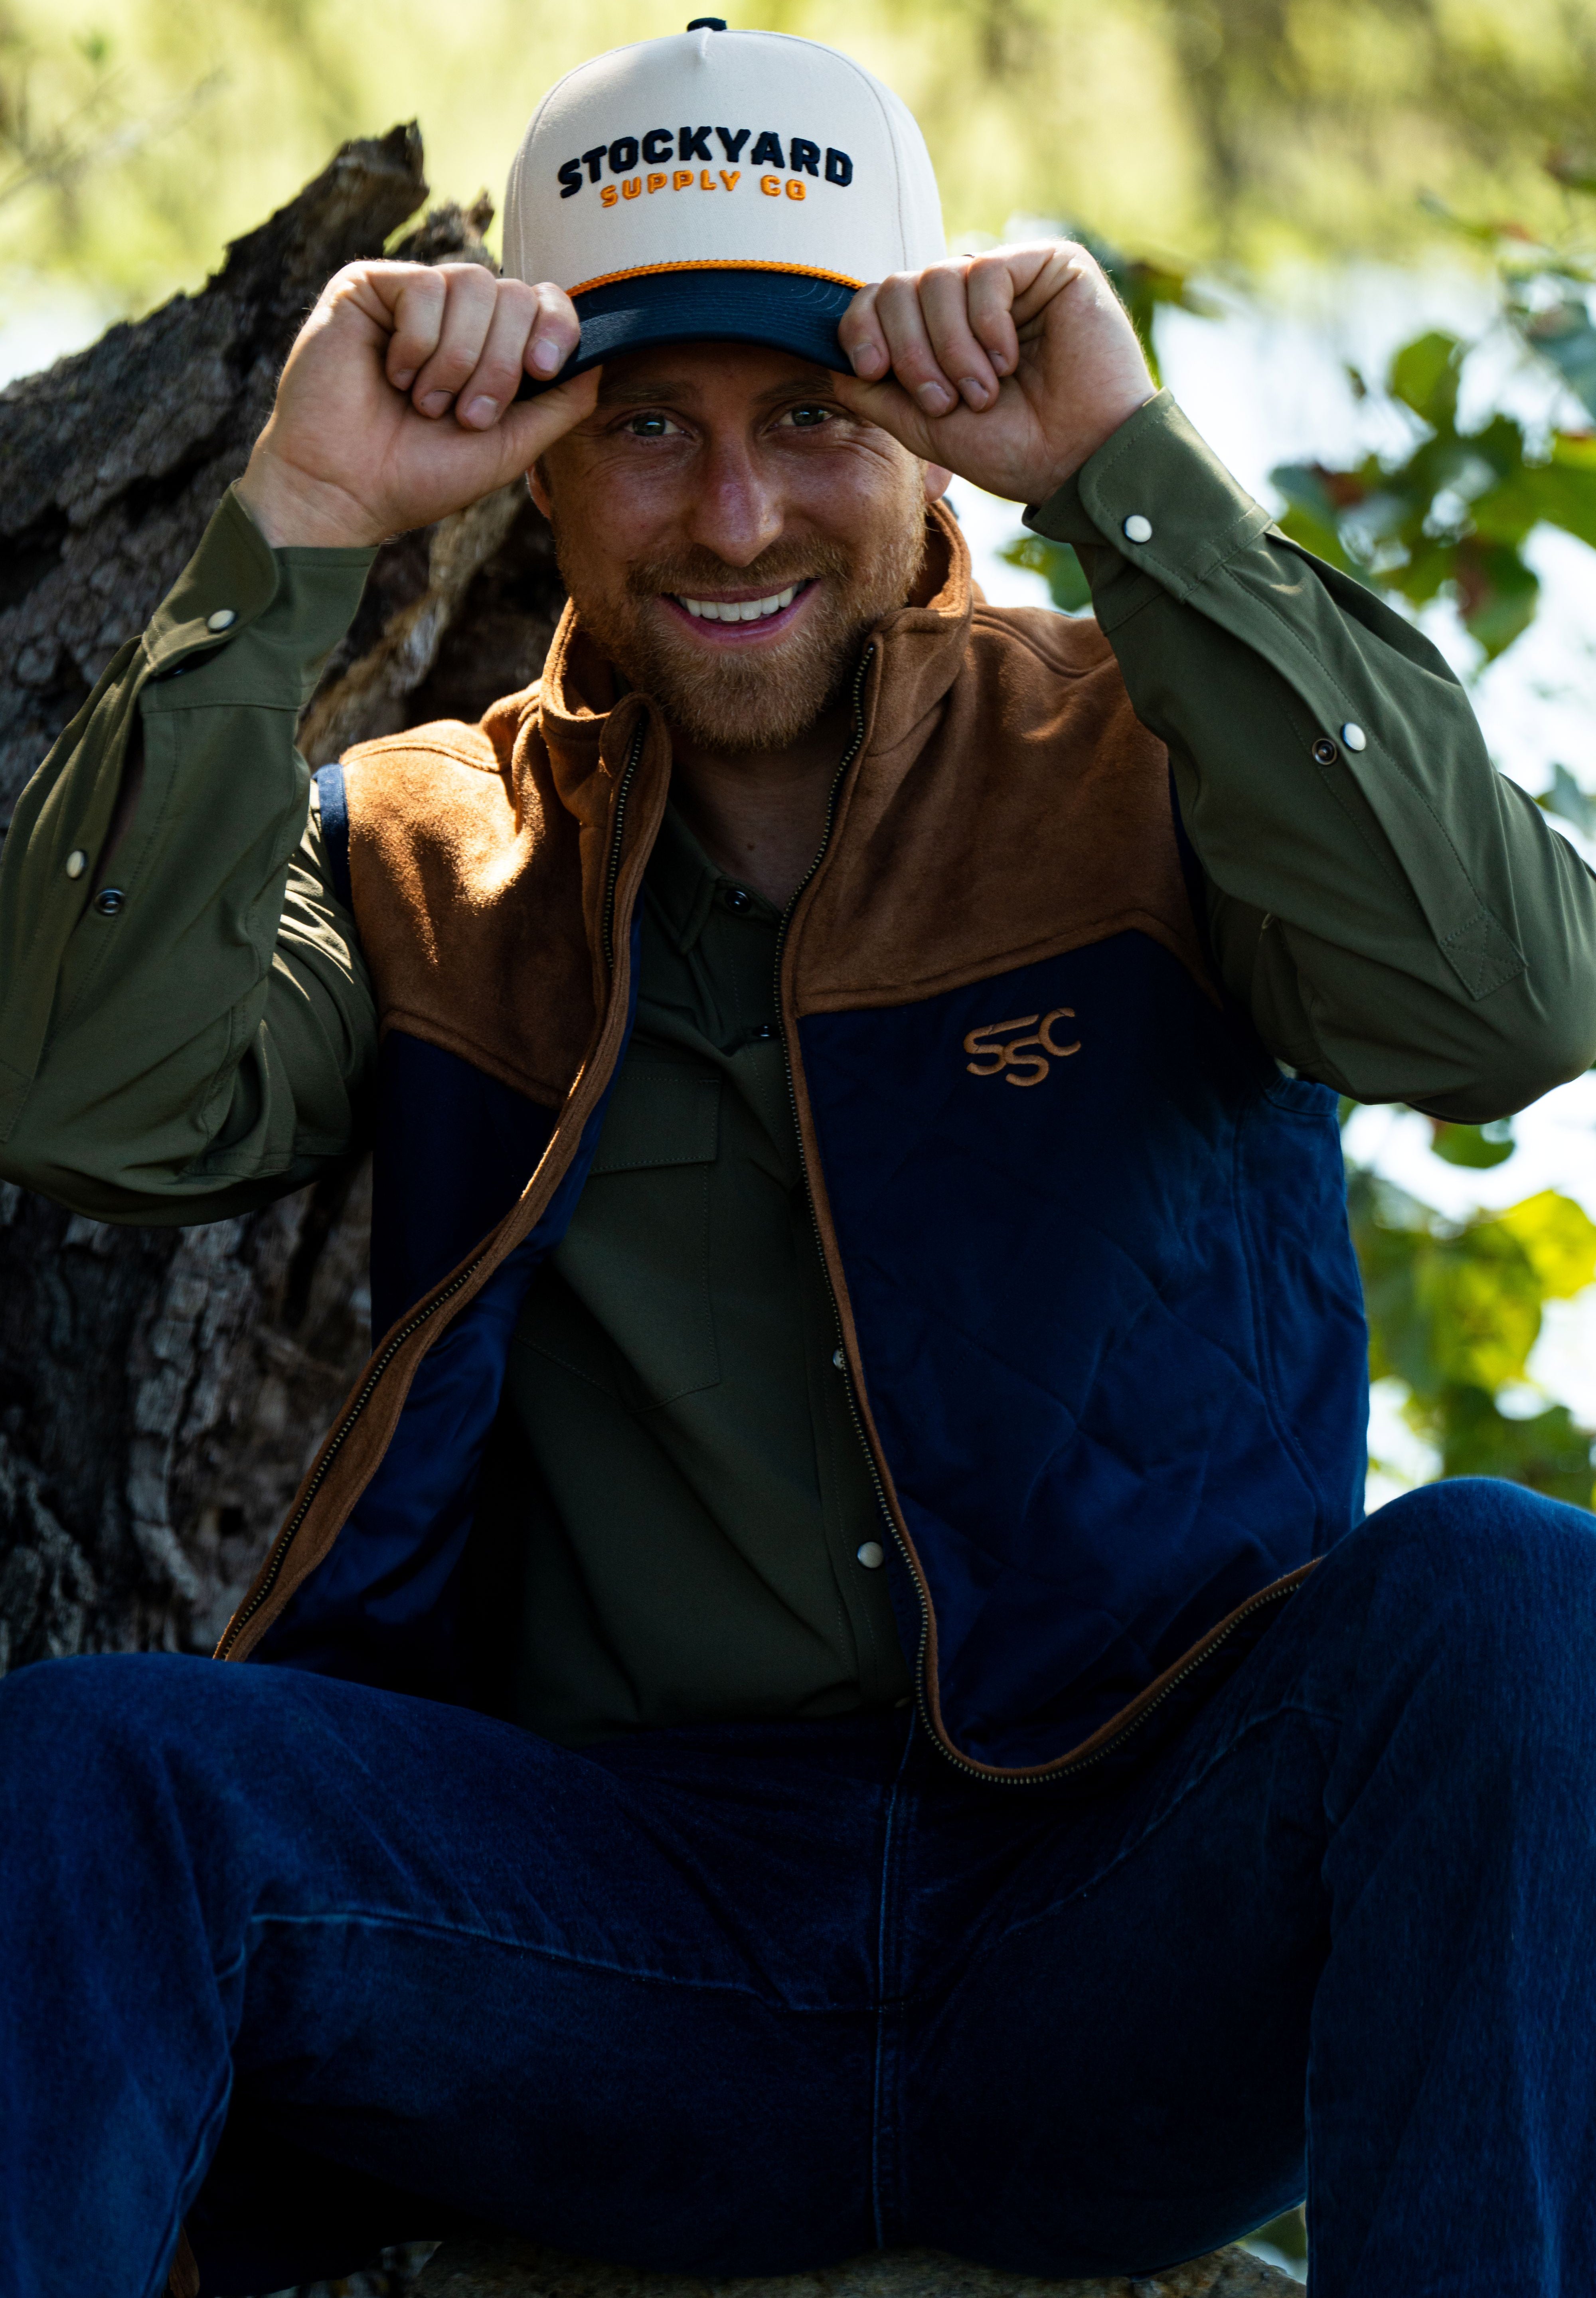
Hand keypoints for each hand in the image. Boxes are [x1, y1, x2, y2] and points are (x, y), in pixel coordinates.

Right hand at [236, 261, 597, 547]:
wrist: (345, 491)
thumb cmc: (419, 475)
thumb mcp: (511, 446)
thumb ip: (561, 405)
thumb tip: (601, 358)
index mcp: (492, 346)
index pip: (544, 301)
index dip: (556, 325)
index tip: (544, 368)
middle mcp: (456, 315)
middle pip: (514, 293)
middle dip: (501, 363)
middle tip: (467, 415)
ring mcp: (412, 296)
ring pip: (473, 284)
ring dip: (458, 359)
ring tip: (425, 403)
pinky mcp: (369, 286)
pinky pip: (423, 286)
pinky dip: (417, 344)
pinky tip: (393, 377)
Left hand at [833, 244, 1154, 504]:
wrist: (1081, 462)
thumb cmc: (1014, 452)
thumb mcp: (927, 429)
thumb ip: (877, 395)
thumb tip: (830, 363)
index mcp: (942, 333)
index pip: (879, 301)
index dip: (861, 327)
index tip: (871, 369)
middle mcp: (972, 300)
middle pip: (900, 286)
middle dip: (910, 351)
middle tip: (944, 401)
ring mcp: (1011, 278)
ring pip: (937, 279)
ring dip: (951, 348)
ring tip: (984, 391)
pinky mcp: (1051, 264)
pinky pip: (985, 272)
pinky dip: (987, 326)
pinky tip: (1010, 360)